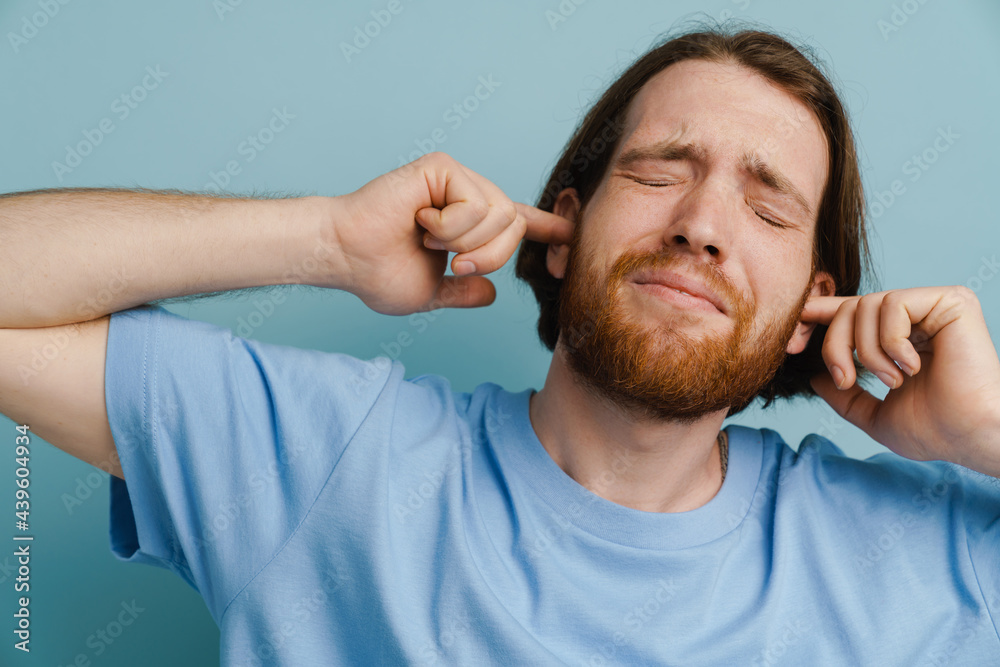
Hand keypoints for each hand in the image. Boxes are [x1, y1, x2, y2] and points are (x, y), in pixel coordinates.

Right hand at [323, 151, 572, 315]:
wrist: (345, 257)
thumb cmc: (376, 273)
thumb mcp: (430, 292)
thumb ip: (462, 290)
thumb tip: (490, 293)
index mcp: (466, 224)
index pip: (515, 223)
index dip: (545, 229)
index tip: (569, 236)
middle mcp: (466, 196)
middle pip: (514, 225)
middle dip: (491, 257)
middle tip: (454, 265)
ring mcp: (456, 178)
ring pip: (500, 216)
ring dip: (466, 244)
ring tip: (429, 241)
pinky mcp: (443, 167)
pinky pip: (475, 205)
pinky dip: (450, 227)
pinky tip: (420, 222)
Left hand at [801, 286, 999, 473]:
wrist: (970, 435)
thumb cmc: (935, 431)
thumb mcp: (875, 415)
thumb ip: (844, 397)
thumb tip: (814, 378)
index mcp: (901, 338)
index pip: (851, 314)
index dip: (816, 319)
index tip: (790, 340)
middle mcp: (918, 316)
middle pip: (848, 309)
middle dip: (835, 346)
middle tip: (846, 381)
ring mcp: (933, 306)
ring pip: (865, 305)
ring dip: (867, 351)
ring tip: (893, 380)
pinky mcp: (950, 300)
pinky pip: (893, 304)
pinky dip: (891, 341)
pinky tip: (912, 366)